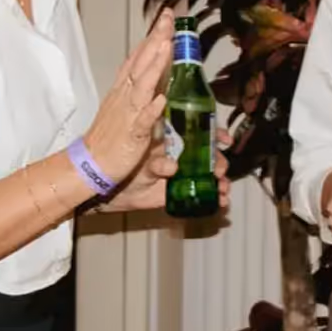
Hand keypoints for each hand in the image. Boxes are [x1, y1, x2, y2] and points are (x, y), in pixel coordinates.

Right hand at [82, 10, 173, 183]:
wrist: (88, 165)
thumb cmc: (107, 138)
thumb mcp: (123, 108)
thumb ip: (139, 91)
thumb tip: (155, 77)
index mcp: (124, 90)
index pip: (139, 57)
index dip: (152, 37)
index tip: (165, 18)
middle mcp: (125, 96)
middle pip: (141, 62)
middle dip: (155, 39)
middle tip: (168, 18)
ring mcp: (128, 114)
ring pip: (142, 85)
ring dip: (154, 65)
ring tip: (166, 45)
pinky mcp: (131, 135)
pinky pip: (142, 121)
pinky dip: (151, 110)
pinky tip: (161, 100)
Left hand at [102, 127, 232, 212]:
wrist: (107, 186)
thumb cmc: (119, 157)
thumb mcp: (135, 140)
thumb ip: (149, 130)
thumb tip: (166, 138)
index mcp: (169, 136)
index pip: (199, 130)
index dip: (215, 133)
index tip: (224, 139)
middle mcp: (178, 153)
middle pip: (208, 154)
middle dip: (219, 161)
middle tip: (220, 169)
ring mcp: (180, 173)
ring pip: (208, 174)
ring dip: (220, 180)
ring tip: (223, 188)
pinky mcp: (178, 191)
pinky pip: (200, 193)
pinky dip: (214, 197)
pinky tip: (221, 201)